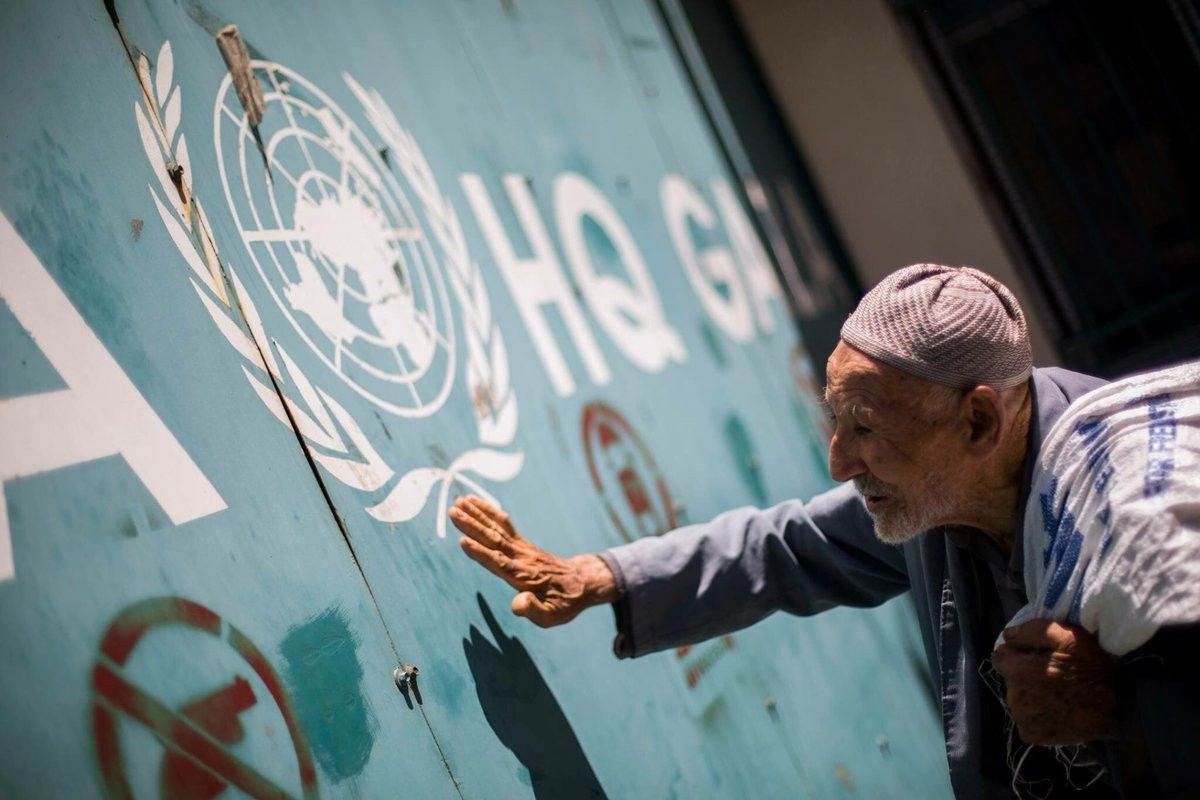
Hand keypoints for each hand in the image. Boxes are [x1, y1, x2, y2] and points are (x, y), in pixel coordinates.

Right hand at [448, 495, 617, 626]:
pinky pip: (504, 525)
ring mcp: (522, 548)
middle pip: (493, 539)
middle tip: (452, 512)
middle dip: (472, 526)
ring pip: (496, 528)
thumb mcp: (551, 616)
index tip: (463, 541)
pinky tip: (476, 502)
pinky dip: (490, 512)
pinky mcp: (522, 543)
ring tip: (459, 501)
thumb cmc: (564, 603)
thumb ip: (532, 609)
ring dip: (477, 514)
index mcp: (524, 576)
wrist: (582, 583)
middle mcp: (521, 558)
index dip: (481, 553)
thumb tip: (516, 604)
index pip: (499, 563)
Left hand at [991, 619, 1116, 744]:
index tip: (1036, 656)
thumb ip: (1031, 631)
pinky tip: (1055, 709)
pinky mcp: (1032, 736)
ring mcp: (1023, 719)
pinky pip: (1025, 718)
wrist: (1118, 708)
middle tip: (1050, 675)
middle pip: (1010, 679)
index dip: (1017, 653)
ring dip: (1029, 694)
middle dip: (1024, 673)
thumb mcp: (1066, 637)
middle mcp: (1015, 698)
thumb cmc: (1092, 669)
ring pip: (1017, 699)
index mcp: (1019, 673)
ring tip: (1055, 693)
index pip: (1000, 657)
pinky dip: (1036, 713)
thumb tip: (1007, 635)